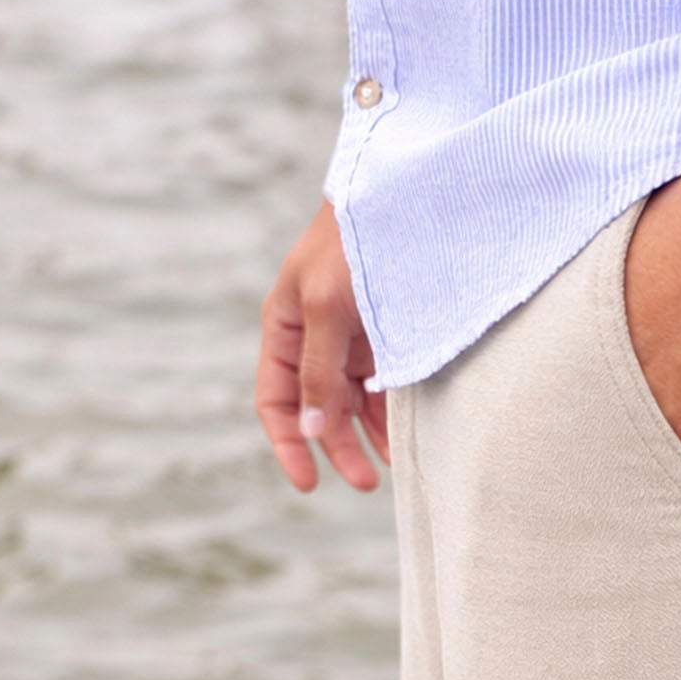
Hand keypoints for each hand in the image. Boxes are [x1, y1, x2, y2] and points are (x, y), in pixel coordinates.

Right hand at [257, 203, 388, 492]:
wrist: (404, 196)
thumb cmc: (354, 243)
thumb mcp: (327, 307)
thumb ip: (318, 372)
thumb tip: (311, 432)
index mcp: (286, 327)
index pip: (275, 400)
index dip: (288, 444)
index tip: (309, 484)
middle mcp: (314, 337)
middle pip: (318, 410)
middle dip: (338, 448)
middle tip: (367, 482)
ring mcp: (351, 338)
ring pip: (353, 404)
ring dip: (368, 437)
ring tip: (393, 465)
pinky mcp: (386, 335)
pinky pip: (382, 387)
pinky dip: (390, 414)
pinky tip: (405, 435)